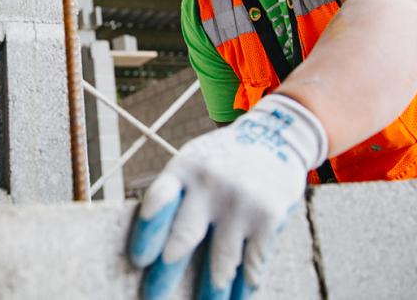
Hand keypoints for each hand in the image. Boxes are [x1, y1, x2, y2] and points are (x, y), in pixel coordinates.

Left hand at [128, 94, 327, 299]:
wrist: (276, 134)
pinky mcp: (268, 216)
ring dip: (210, 291)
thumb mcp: (194, 161)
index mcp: (184, 168)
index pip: (159, 201)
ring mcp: (240, 200)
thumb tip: (154, 247)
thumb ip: (176, 195)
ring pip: (221, 260)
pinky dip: (243, 287)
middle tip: (153, 297)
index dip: (147, 232)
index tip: (139, 261)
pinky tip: (235, 297)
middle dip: (167, 273)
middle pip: (184, 237)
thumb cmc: (222, 158)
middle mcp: (210, 183)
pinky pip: (252, 262)